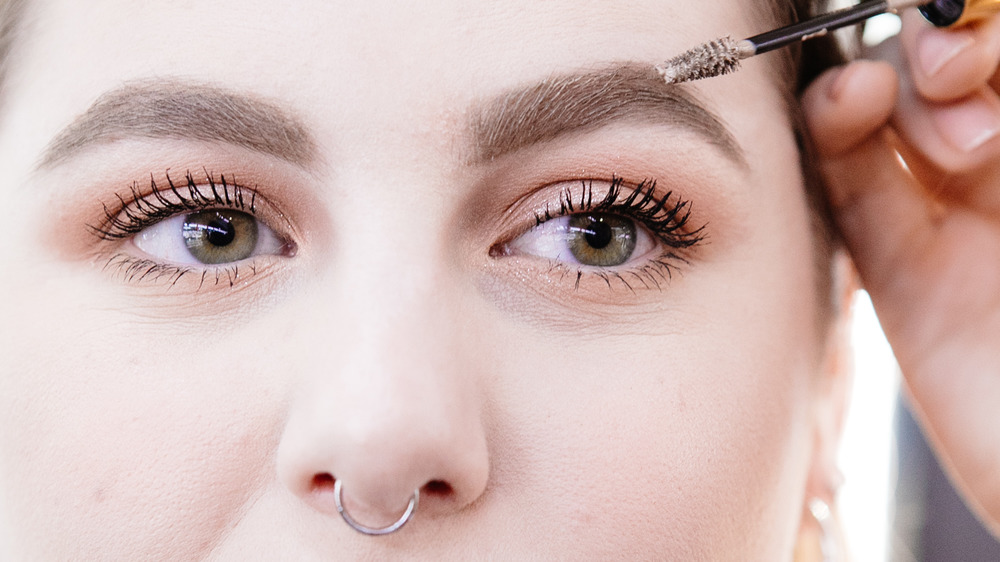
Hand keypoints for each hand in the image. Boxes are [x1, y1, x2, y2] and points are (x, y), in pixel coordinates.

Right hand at [802, 11, 999, 531]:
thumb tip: (968, 36)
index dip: (983, 22)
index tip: (975, 27)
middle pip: (951, 74)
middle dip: (945, 54)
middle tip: (958, 74)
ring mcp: (958, 218)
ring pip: (893, 120)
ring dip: (890, 90)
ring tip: (907, 115)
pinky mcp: (902, 268)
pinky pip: (854, 190)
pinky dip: (835, 139)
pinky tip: (844, 106)